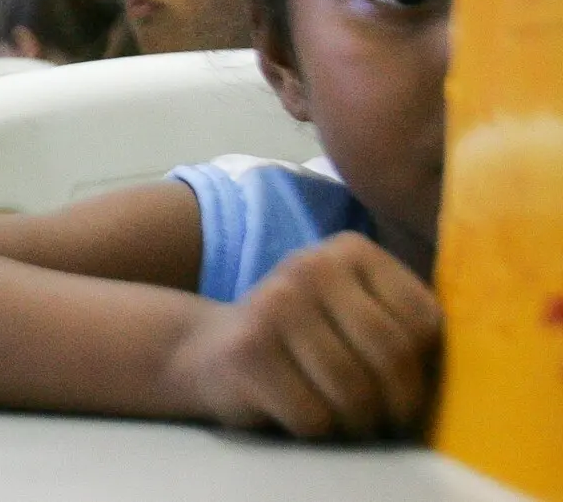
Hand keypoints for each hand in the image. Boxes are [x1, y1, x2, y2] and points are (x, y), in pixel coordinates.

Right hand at [163, 232, 439, 439]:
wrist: (210, 348)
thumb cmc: (304, 339)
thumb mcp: (354, 307)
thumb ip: (401, 315)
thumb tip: (468, 360)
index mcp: (350, 250)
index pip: (425, 321)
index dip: (424, 367)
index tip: (404, 382)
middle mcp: (311, 266)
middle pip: (392, 355)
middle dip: (396, 403)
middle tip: (384, 417)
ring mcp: (275, 303)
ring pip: (354, 391)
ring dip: (356, 422)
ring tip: (345, 418)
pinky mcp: (248, 349)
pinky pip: (314, 415)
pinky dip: (315, 429)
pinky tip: (299, 410)